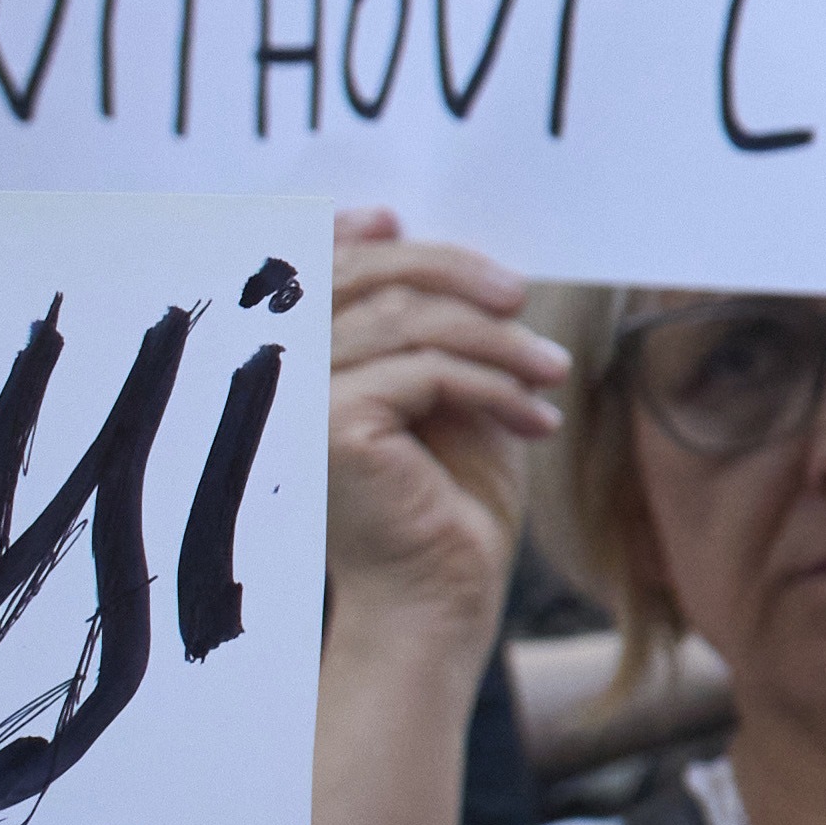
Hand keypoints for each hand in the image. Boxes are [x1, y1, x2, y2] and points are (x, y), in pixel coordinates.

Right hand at [322, 209, 559, 669]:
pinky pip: (429, 370)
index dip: (362, 238)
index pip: (314, 270)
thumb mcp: (441, 390)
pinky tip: (536, 419)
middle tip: (521, 297)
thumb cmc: (443, 498)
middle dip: (451, 272)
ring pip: (409, 320)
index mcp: (286, 363)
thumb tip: (406, 231)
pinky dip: (495, 385)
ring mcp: (296, 401)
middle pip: (362, 278)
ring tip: (551, 372)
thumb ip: (423, 321)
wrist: (437, 599)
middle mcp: (274, 377)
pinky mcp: (331, 426)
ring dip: (496, 340)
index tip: (412, 225)